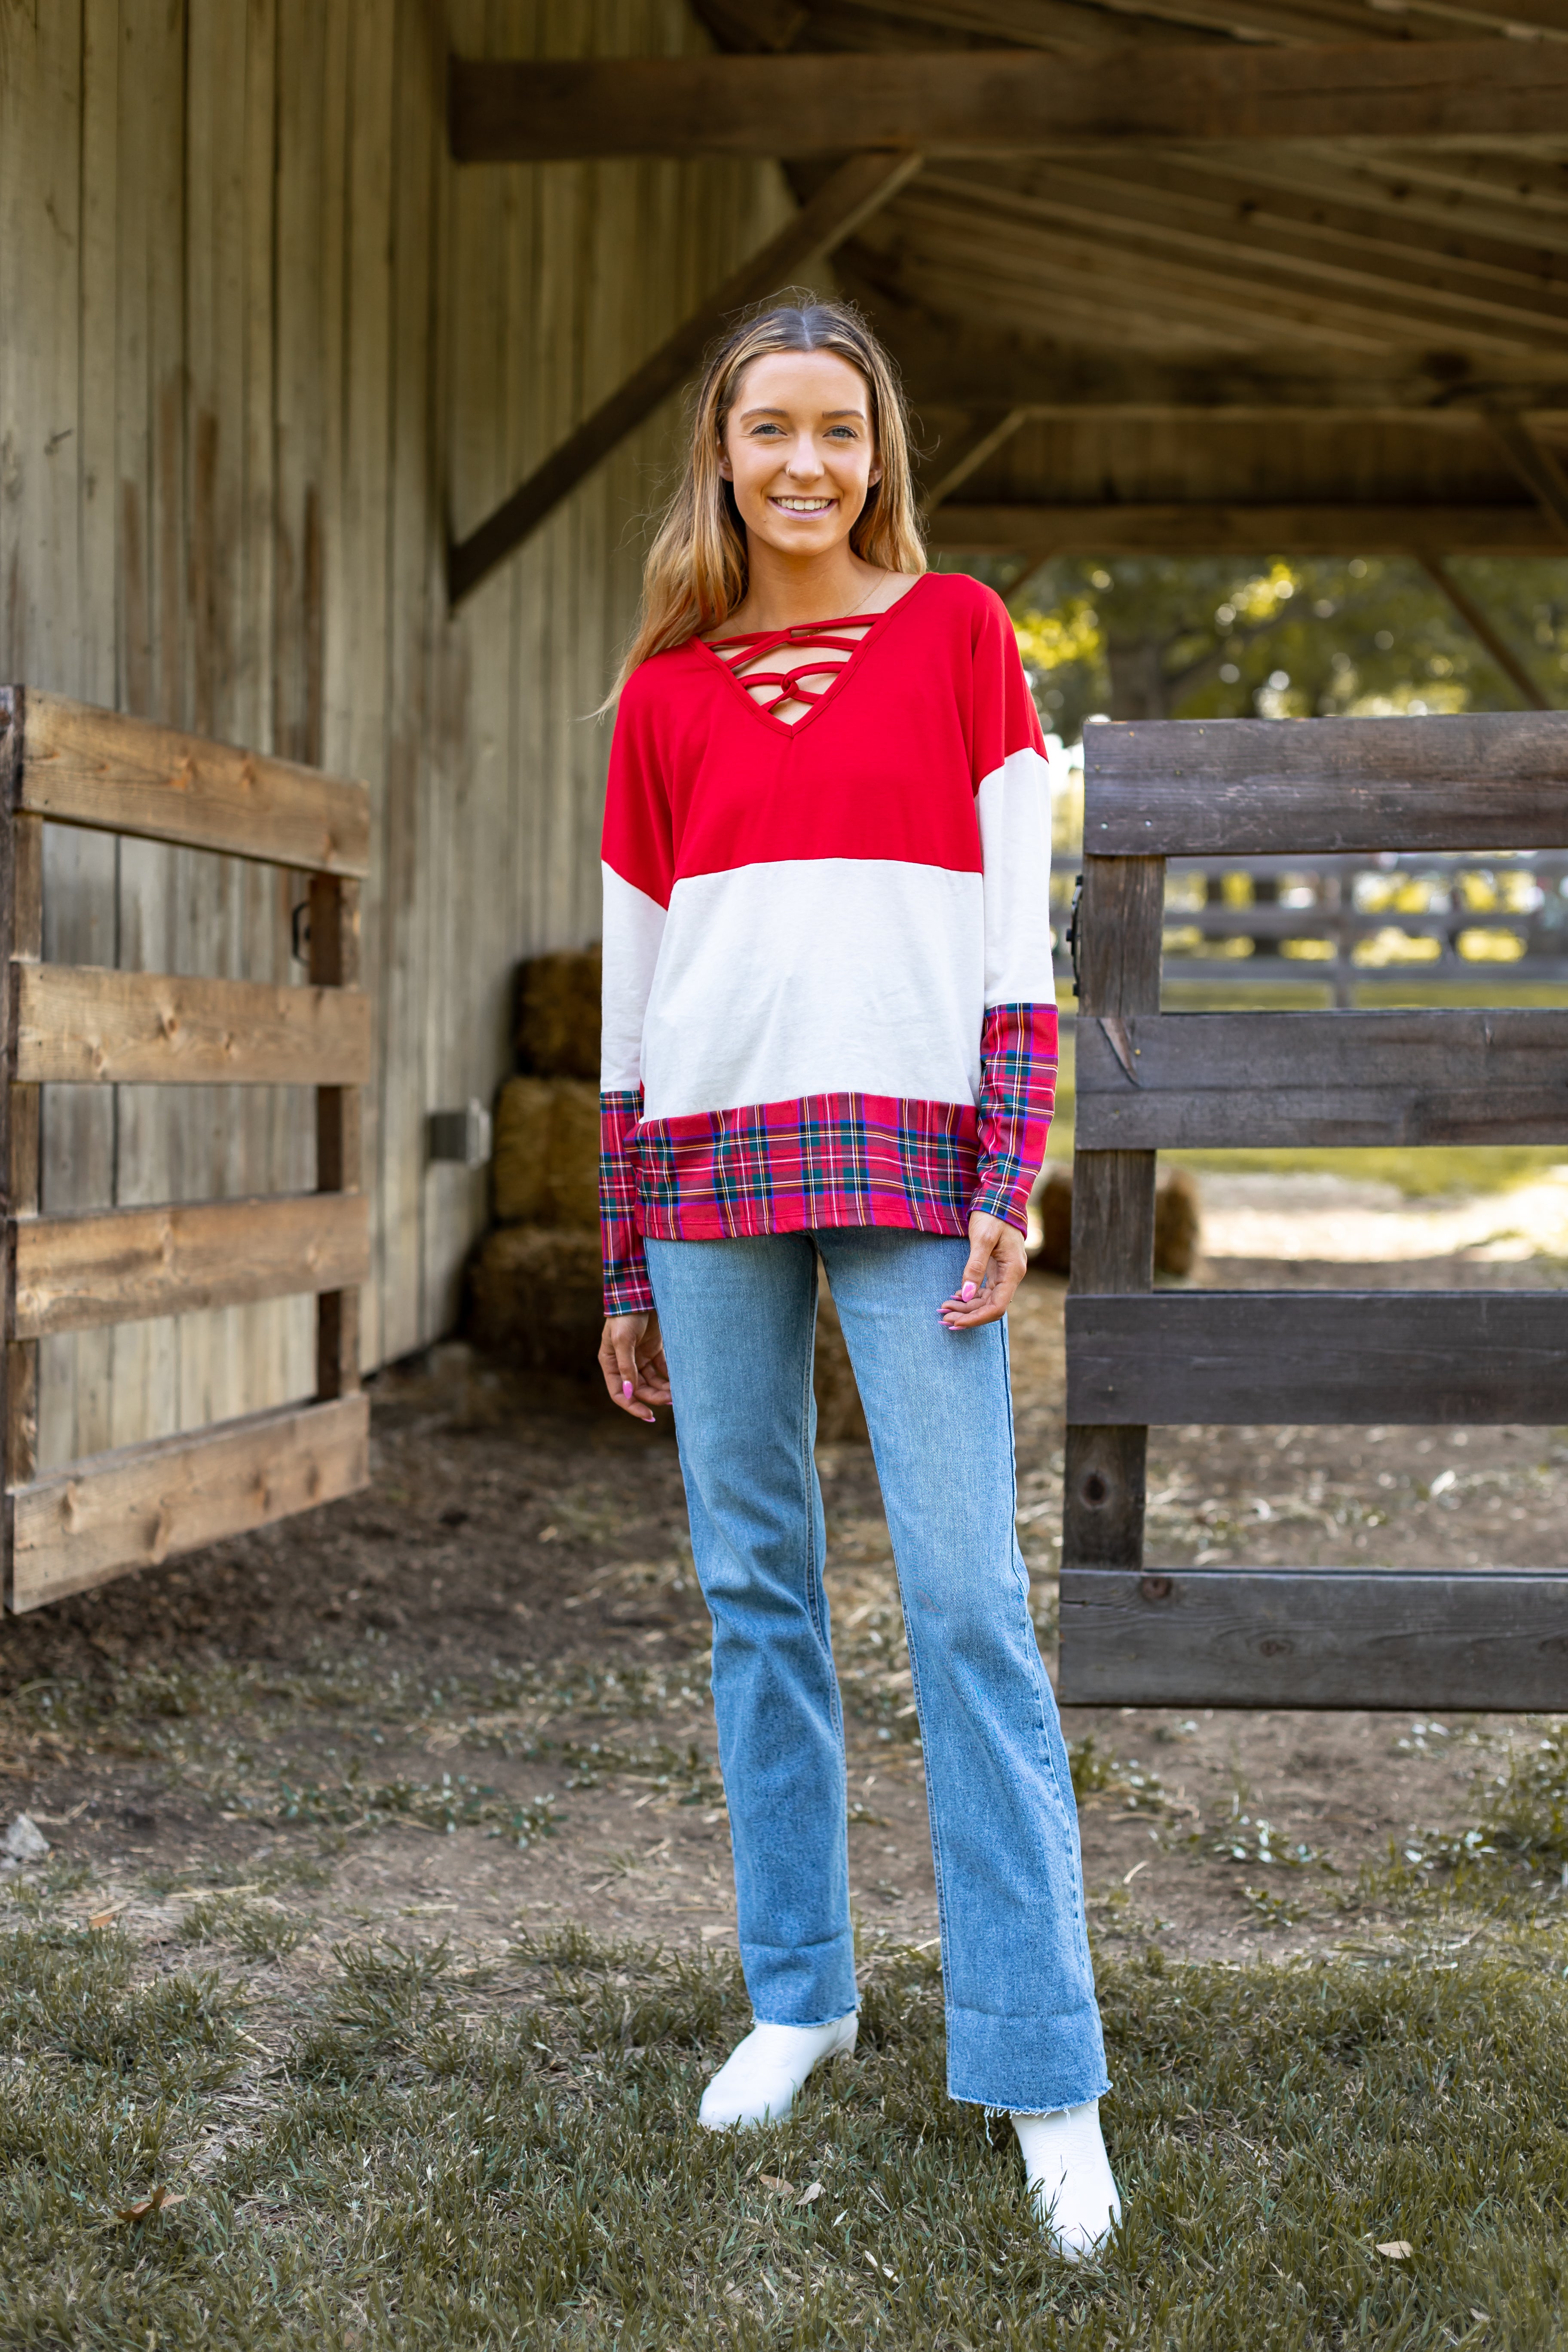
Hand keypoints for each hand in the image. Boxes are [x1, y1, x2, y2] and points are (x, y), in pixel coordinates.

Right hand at [599, 1312, 671, 1422]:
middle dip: (654, 1397)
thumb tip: (630, 1392)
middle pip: (639, 1390)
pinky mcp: (654, 1350)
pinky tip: (681, 1381)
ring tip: (678, 1394)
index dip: (632, 1406)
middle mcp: (625, 1363)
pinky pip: (663, 1369)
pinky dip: (670, 1377)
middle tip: (671, 1400)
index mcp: (612, 1363)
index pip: (619, 1393)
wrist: (641, 1293)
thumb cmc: (626, 1316)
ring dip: (663, 1390)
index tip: (648, 1415)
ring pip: (652, 1382)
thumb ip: (627, 1366)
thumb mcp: (623, 1341)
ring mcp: (640, 1358)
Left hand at [939, 1212, 1027, 1330]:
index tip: (955, 1322)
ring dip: (967, 1307)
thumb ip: (975, 1267)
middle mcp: (1012, 1276)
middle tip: (943, 1317)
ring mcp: (1005, 1273)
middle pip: (991, 1306)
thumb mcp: (982, 1239)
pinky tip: (955, 1297)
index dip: (976, 1318)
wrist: (999, 1198)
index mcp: (1013, 1271)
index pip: (997, 1306)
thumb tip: (966, 1294)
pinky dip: (970, 1297)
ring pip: (987, 1300)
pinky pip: (985, 1290)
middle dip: (967, 1315)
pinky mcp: (996, 1269)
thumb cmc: (992, 1215)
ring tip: (944, 1308)